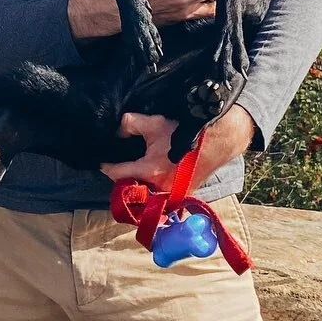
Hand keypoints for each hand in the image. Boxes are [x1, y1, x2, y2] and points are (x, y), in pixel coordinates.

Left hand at [100, 103, 257, 190]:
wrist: (218, 141)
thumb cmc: (186, 132)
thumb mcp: (155, 123)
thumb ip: (130, 125)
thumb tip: (117, 130)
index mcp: (149, 171)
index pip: (116, 173)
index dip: (107, 164)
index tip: (102, 159)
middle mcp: (159, 188)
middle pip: (129, 187)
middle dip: (123, 177)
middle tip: (120, 164)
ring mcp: (170, 195)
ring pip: (145, 194)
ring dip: (138, 185)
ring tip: (134, 171)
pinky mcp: (180, 197)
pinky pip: (160, 197)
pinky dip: (153, 189)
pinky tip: (152, 177)